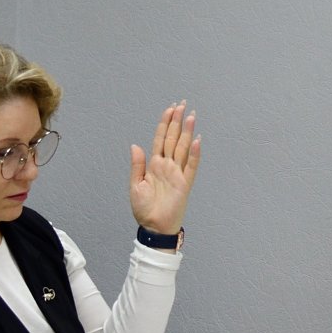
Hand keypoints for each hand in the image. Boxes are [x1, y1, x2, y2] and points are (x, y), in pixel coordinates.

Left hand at [129, 102, 200, 237]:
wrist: (154, 228)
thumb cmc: (144, 209)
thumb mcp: (135, 185)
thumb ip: (137, 165)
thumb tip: (135, 145)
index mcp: (154, 165)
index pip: (161, 139)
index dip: (165, 123)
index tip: (170, 109)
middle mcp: (167, 166)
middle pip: (173, 139)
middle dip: (177, 121)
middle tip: (182, 104)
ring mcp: (177, 173)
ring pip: (183, 148)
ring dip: (187, 132)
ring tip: (191, 116)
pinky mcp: (184, 184)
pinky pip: (191, 166)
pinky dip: (195, 154)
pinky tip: (197, 141)